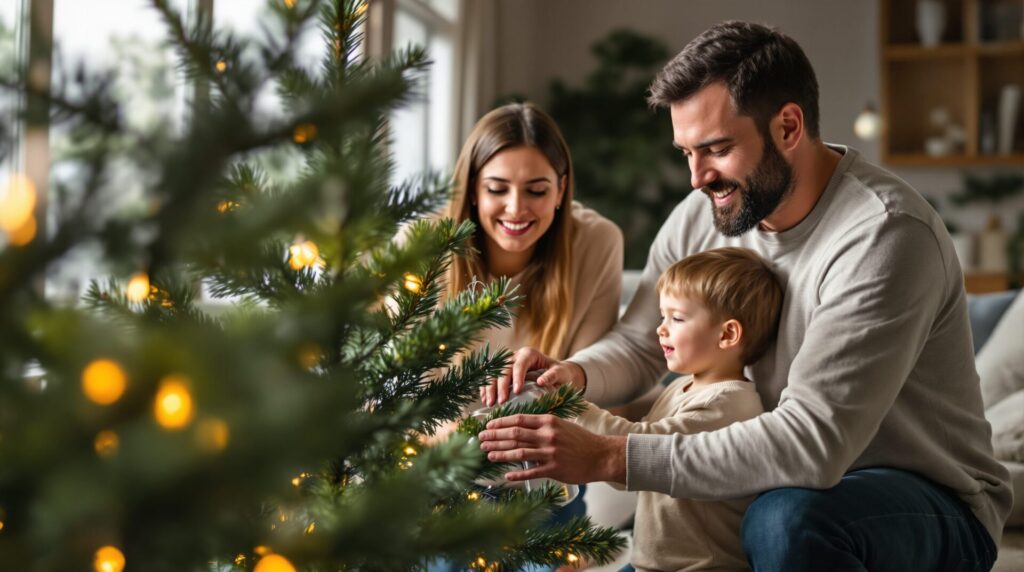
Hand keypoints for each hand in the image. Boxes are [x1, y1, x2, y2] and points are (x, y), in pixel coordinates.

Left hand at [477, 414, 626, 484]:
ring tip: (487, 454)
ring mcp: (550, 453)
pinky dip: (517, 473)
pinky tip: (506, 475)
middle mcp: (548, 435)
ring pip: (519, 452)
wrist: (601, 455)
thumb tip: (520, 426)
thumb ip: (542, 425)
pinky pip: (531, 471)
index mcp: (548, 421)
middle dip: (495, 437)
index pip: (518, 419)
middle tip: (480, 440)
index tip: (487, 426)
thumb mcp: (562, 424)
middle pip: (515, 435)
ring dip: (500, 453)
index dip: (500, 423)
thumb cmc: (580, 440)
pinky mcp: (554, 469)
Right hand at [480, 347, 586, 405]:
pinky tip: (485, 400)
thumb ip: (552, 376)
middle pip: (503, 369)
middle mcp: (514, 356)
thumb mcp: (560, 373)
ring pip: (492, 373)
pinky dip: (485, 389)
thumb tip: (541, 382)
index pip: (520, 364)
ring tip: (489, 403)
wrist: (556, 373)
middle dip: (500, 386)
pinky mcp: (500, 372)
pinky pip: (489, 378)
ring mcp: (505, 363)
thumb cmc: (560, 373)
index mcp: (528, 354)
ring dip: (489, 388)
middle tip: (501, 402)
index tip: (517, 392)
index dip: (517, 377)